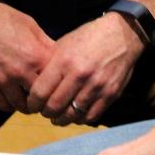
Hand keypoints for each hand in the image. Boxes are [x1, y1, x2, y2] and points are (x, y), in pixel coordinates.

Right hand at [0, 0, 54, 112]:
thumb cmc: (1, 18)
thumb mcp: (31, 25)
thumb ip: (46, 43)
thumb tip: (58, 56)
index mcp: (36, 55)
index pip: (56, 79)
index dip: (58, 82)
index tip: (57, 85)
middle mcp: (21, 71)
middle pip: (41, 96)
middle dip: (44, 97)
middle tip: (44, 96)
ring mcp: (3, 80)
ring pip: (22, 105)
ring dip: (27, 104)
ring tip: (28, 100)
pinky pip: (2, 105)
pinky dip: (9, 105)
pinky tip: (12, 99)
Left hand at [26, 12, 144, 124]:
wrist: (121, 34)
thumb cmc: (89, 37)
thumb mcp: (64, 44)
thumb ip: (51, 65)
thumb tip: (35, 85)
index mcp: (64, 61)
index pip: (40, 92)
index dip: (33, 103)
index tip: (32, 104)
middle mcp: (80, 75)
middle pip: (54, 106)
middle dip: (45, 113)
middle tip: (44, 112)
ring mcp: (96, 86)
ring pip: (72, 115)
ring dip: (61, 119)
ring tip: (58, 117)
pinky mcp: (110, 94)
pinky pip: (90, 116)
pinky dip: (79, 119)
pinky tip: (75, 115)